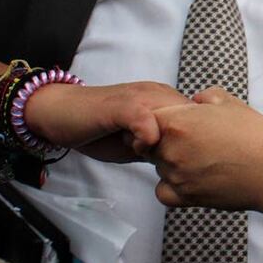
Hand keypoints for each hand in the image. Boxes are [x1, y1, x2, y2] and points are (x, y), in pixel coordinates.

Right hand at [23, 81, 188, 162]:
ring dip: (170, 142)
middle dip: (190, 145)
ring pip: (176, 119)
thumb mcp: (139, 143)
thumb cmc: (99, 130)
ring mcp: (142, 98)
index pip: (201, 120)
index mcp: (166, 100)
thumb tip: (185, 168)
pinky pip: (148, 122)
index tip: (188, 163)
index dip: (200, 143)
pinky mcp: (123, 106)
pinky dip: (147, 140)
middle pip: (195, 120)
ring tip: (153, 158)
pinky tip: (136, 150)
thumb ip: (162, 148)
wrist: (60, 114)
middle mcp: (159, 94)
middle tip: (174, 165)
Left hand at [153, 87, 262, 208]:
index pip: (148, 119)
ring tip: (204, 159)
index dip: (163, 119)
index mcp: (177, 122)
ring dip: (173, 162)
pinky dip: (172, 186)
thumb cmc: (254, 135)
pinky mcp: (184, 198)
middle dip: (167, 141)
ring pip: (159, 166)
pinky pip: (163, 190)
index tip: (181, 122)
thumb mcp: (230, 102)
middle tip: (197, 141)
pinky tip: (192, 178)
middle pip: (151, 144)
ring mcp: (175, 176)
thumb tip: (194, 102)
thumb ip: (205, 97)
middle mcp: (170, 150)